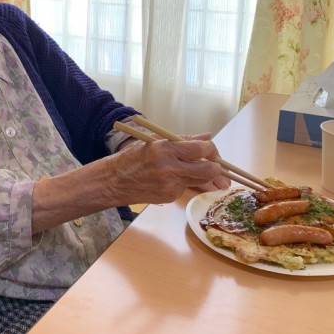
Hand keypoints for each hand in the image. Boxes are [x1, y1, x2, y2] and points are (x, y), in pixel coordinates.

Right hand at [105, 135, 226, 204]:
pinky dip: (186, 182)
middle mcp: (169, 168)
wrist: (115, 181)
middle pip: (208, 170)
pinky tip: (177, 179)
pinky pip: (186, 188)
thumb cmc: (134, 157)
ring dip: (206, 177)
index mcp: (165, 149)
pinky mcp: (170, 197)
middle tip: (218, 166)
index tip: (211, 150)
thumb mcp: (156, 141)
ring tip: (209, 174)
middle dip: (217, 168)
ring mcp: (170, 185)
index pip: (200, 150)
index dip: (212, 150)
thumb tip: (207, 136)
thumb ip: (184, 139)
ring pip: (200, 181)